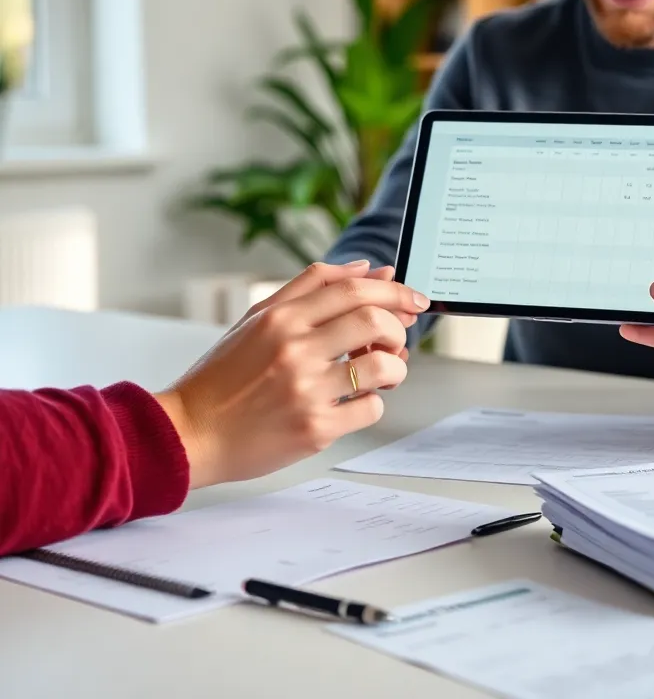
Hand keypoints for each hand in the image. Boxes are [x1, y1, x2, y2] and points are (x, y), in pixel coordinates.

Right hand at [154, 260, 429, 488]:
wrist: (189, 434)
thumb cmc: (224, 377)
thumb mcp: (257, 318)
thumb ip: (312, 287)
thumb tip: (367, 268)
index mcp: (281, 318)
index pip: (354, 289)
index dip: (394, 291)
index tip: (414, 299)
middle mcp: (294, 350)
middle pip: (374, 320)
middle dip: (399, 326)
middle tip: (397, 338)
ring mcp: (306, 390)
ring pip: (382, 366)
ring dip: (396, 367)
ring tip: (384, 371)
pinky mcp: (315, 429)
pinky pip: (370, 408)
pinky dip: (374, 402)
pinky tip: (355, 401)